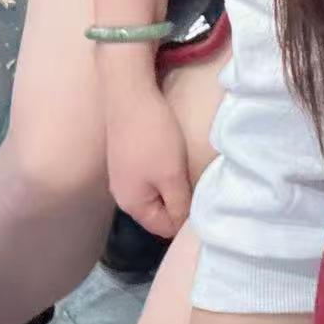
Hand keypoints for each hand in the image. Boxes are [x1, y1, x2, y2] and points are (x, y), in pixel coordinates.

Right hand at [106, 90, 191, 237]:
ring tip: (185, 169)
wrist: (130, 96)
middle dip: (178, 201)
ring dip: (171, 185)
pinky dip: (162, 172)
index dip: (185, 218)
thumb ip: (179, 205)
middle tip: (195, 183)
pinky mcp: (126, 159)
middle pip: (159, 211)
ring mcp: (122, 176)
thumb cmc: (153, 138)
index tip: (201, 199)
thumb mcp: (172, 176)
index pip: (165, 228)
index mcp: (132, 205)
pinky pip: (148, 177)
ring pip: (155, 192)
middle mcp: (123, 195)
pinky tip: (171, 157)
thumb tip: (183, 226)